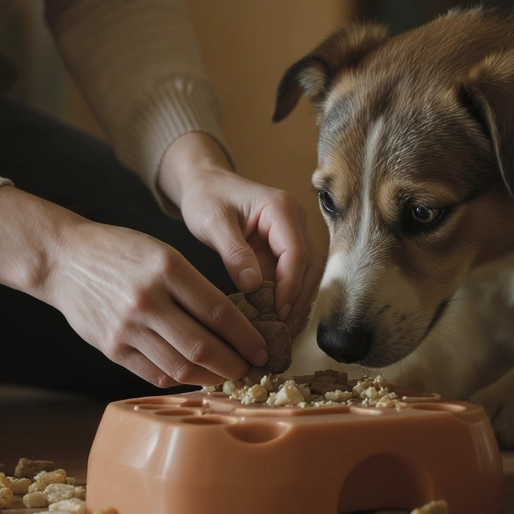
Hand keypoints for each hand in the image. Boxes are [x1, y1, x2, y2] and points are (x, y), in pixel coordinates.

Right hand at [0, 187, 267, 386]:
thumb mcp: (162, 253)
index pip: (219, 311)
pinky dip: (178, 378)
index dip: (246, 337)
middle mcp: (147, 300)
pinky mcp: (111, 347)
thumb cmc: (119, 252)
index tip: (262, 349)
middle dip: (233, 364)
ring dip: (208, 376)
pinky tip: (192, 375)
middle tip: (249, 369)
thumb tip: (230, 324)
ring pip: (180, 366)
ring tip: (224, 376)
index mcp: (167, 269)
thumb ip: (193, 286)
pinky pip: (153, 373)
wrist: (63, 260)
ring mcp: (127, 327)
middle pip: (202, 345)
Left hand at [158, 132, 321, 332]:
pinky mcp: (283, 248)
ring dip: (295, 301)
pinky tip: (273, 318)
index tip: (277, 312)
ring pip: (305, 274)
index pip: (296, 253)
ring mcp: (292, 235)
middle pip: (308, 266)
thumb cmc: (207, 196)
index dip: (289, 286)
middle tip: (281, 329)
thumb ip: (234, 252)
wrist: (205, 183)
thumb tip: (253, 285)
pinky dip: (285, 297)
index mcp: (281, 208)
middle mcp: (295, 220)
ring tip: (280, 330)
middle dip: (297, 299)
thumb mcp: (213, 222)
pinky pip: (291, 276)